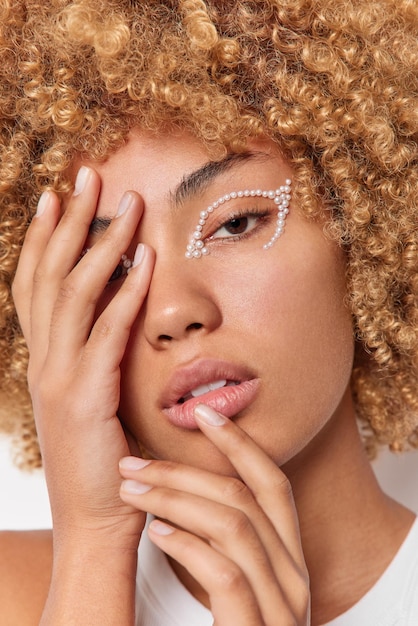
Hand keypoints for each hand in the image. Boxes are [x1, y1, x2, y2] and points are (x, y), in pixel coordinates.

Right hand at [12, 167, 153, 547]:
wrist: (96, 524)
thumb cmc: (104, 463)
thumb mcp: (94, 403)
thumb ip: (98, 361)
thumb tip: (117, 320)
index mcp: (46, 361)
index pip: (36, 286)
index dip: (44, 238)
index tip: (59, 196)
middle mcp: (45, 362)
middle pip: (49, 275)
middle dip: (69, 222)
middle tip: (86, 174)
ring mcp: (60, 379)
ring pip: (74, 294)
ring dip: (100, 243)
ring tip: (125, 202)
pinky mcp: (84, 398)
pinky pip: (106, 333)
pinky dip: (126, 293)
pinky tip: (146, 259)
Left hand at [119, 403, 309, 624]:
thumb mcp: (231, 577)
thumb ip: (218, 537)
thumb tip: (177, 488)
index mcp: (288, 555)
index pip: (272, 482)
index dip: (240, 442)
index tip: (202, 412)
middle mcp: (294, 575)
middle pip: (246, 497)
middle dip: (186, 471)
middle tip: (132, 463)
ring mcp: (281, 605)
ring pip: (234, 525)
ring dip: (176, 500)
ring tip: (131, 492)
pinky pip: (225, 573)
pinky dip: (186, 545)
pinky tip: (154, 534)